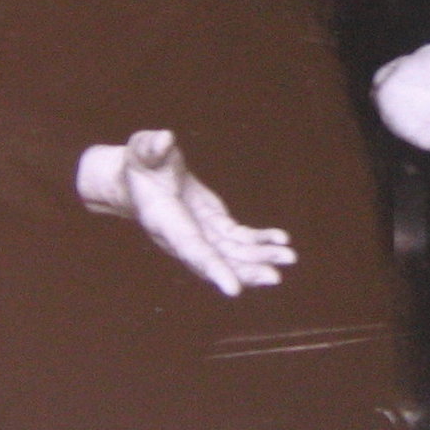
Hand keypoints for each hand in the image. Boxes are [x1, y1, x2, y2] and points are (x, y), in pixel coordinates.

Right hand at [78, 130, 297, 296]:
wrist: (138, 179)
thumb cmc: (140, 163)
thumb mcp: (142, 150)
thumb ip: (151, 147)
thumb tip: (164, 140)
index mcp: (165, 221)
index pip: (192, 249)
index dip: (213, 268)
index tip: (234, 289)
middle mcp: (184, 237)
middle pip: (217, 260)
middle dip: (246, 270)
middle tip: (275, 277)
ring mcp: (201, 234)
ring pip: (232, 254)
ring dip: (260, 258)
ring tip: (290, 257)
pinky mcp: (215, 226)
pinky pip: (239, 239)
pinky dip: (260, 241)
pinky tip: (281, 240)